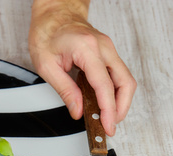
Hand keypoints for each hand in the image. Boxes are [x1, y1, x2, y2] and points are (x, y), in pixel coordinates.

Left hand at [29, 0, 135, 135]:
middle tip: (109, 125)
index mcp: (87, 49)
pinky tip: (102, 103)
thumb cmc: (46, 33)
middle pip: (125, 82)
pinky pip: (116, 74)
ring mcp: (108, 48)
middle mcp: (103, 47)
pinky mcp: (107, 52)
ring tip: (106, 117)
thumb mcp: (47, 66)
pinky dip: (113, 91)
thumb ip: (65, 91)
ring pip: (125, 79)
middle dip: (121, 108)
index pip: (105, 85)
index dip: (108, 109)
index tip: (108, 125)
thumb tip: (78, 111)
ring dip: (119, 101)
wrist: (53, 14)